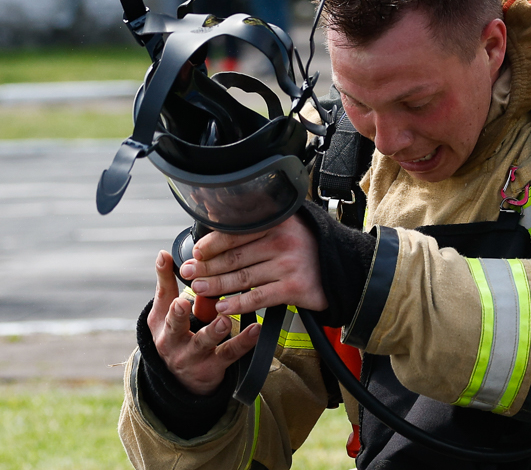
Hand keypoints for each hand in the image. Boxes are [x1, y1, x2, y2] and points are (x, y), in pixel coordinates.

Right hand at [148, 251, 260, 395]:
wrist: (182, 380)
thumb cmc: (174, 335)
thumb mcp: (164, 313)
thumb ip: (166, 284)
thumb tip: (163, 253)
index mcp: (163, 327)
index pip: (164, 309)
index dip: (168, 301)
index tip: (176, 297)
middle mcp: (175, 344)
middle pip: (176, 329)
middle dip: (180, 318)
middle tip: (187, 304)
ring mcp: (195, 357)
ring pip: (205, 343)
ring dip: (215, 330)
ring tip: (225, 319)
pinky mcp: (215, 366)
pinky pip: (231, 353)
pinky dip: (244, 341)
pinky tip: (255, 328)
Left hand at [179, 214, 328, 316]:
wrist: (342, 269)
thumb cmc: (308, 249)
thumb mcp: (288, 227)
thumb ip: (259, 229)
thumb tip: (217, 239)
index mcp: (277, 221)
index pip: (236, 233)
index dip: (211, 244)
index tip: (196, 254)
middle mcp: (283, 240)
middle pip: (235, 257)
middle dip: (206, 267)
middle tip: (188, 274)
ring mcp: (289, 264)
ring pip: (242, 278)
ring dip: (216, 286)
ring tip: (199, 290)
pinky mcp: (293, 288)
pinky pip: (257, 297)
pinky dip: (237, 304)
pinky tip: (222, 308)